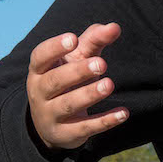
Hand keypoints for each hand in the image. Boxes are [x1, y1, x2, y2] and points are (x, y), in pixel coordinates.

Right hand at [27, 23, 126, 151]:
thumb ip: (94, 40)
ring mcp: (50, 115)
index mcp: (39, 70)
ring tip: (109, 84)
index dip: (54, 48)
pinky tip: (123, 113)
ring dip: (88, 95)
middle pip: (54, 81)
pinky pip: (85, 128)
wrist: (50, 123)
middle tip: (102, 63)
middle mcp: (40, 92)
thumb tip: (114, 27)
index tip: (73, 39)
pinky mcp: (65, 134)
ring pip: (67, 105)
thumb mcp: (77, 59)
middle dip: (77, 72)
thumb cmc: (68, 79)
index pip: (40, 57)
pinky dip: (104, 121)